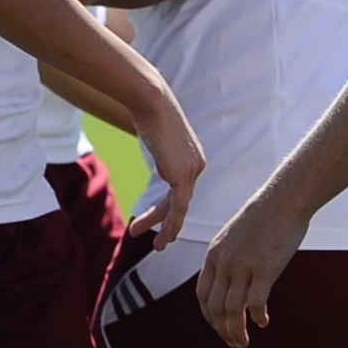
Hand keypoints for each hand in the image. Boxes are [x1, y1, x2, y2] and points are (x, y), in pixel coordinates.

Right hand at [132, 96, 206, 251]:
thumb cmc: (150, 110)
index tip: (152, 217)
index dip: (166, 206)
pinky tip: (162, 238)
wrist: (151, 101)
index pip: (181, 188)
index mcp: (193, 157)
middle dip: (166, 221)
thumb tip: (152, 141)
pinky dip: (170, 225)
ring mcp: (192, 171)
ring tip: (157, 246)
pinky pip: (177, 208)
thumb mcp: (156, 133)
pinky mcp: (182, 175)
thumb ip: (159, 147)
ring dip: (166, 229)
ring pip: (179, 208)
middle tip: (158, 239)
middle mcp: (197, 165)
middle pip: (181, 200)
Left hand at [195, 191, 301, 347]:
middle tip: (232, 343)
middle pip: (214, 307)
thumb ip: (230, 258)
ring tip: (244, 343)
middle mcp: (224, 262)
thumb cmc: (265, 217)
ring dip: (236, 332)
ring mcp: (242, 266)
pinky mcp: (264, 270)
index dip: (209, 316)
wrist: (284, 199)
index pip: (203, 294)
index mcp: (214, 254)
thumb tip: (234, 282)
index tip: (219, 327)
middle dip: (221, 330)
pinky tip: (264, 322)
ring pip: (232, 311)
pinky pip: (255, 303)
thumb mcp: (236, 236)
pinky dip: (257, 318)